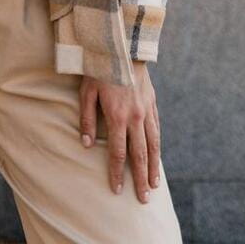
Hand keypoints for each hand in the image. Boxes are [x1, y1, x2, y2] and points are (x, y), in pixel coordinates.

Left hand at [79, 62, 160, 202]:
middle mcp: (136, 116)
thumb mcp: (87, 91)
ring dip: (154, 167)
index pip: (118, 152)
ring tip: (155, 185)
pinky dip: (158, 146)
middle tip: (143, 200)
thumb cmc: (100, 67)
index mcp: (118, 115)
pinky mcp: (153, 102)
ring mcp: (147, 109)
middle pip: (139, 154)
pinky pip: (157, 129)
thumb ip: (87, 118)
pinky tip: (157, 157)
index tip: (117, 189)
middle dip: (141, 179)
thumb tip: (87, 145)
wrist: (123, 44)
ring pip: (153, 144)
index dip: (117, 173)